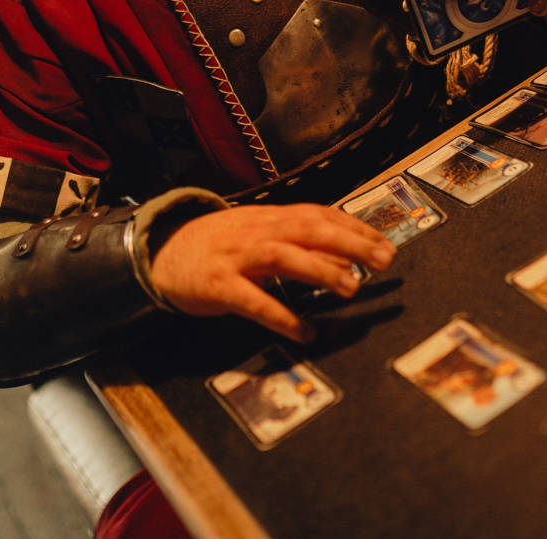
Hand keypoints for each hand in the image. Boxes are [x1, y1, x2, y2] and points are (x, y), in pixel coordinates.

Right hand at [149, 204, 395, 341]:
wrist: (161, 252)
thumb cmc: (218, 247)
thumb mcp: (258, 238)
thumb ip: (298, 246)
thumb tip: (345, 262)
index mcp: (268, 218)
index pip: (318, 215)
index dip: (353, 227)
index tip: (384, 242)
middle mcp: (256, 231)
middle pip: (310, 229)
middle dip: (350, 242)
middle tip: (385, 259)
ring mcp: (236, 256)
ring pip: (284, 256)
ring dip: (321, 271)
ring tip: (352, 288)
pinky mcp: (218, 285)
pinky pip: (253, 301)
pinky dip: (281, 317)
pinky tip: (305, 332)